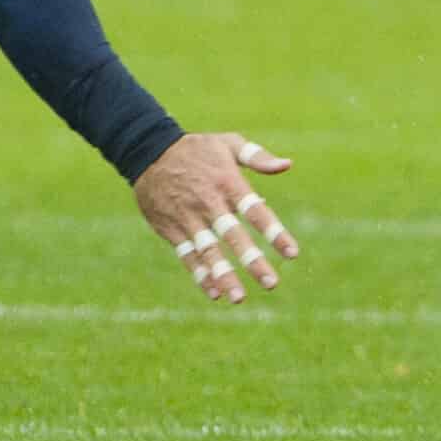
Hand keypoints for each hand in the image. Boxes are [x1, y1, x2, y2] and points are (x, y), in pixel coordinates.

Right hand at [133, 133, 298, 304]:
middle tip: (271, 284)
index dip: (274, 232)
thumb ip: (258, 157)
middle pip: (233, 236)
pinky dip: (199, 273)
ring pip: (208, 250)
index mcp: (228, 183)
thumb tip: (287, 165)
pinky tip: (213, 292)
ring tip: (239, 297)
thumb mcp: (228, 143)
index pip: (256, 211)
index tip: (292, 254)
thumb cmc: (197, 149)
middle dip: (252, 261)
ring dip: (223, 275)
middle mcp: (209, 203)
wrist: (148, 152)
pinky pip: (186, 254)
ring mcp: (188, 217)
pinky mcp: (170, 228)